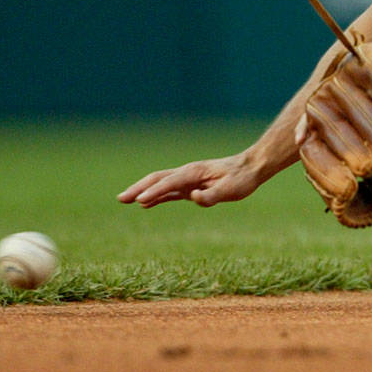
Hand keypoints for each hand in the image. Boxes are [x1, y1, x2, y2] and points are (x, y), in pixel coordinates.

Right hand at [117, 154, 262, 207]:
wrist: (251, 168)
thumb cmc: (242, 179)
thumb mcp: (231, 190)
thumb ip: (212, 195)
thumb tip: (194, 197)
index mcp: (194, 172)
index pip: (169, 182)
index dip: (154, 192)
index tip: (139, 201)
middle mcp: (187, 173)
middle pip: (157, 179)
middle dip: (139, 188)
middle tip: (121, 198)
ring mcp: (188, 179)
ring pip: (159, 183)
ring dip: (142, 190)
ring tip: (124, 199)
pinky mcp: (191, 185)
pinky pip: (168, 191)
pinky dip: (155, 196)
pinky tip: (145, 203)